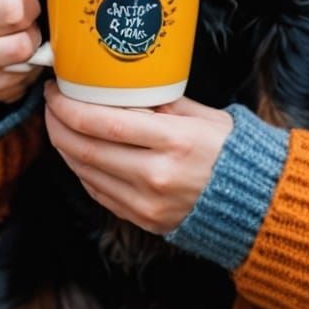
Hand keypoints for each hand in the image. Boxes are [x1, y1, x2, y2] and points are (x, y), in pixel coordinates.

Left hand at [42, 81, 232, 234]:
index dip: (70, 106)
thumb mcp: (202, 115)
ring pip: (86, 173)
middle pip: (86, 149)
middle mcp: (155, 176)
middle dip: (58, 124)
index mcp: (173, 142)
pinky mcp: (143, 221)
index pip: (104, 123)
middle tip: (52, 104)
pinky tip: (80, 152)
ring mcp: (147, 203)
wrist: (257, 203)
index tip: (57, 90)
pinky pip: (99, 193)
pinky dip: (83, 170)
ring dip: (65, 147)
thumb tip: (121, 87)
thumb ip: (161, 102)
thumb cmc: (231, 150)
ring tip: (61, 124)